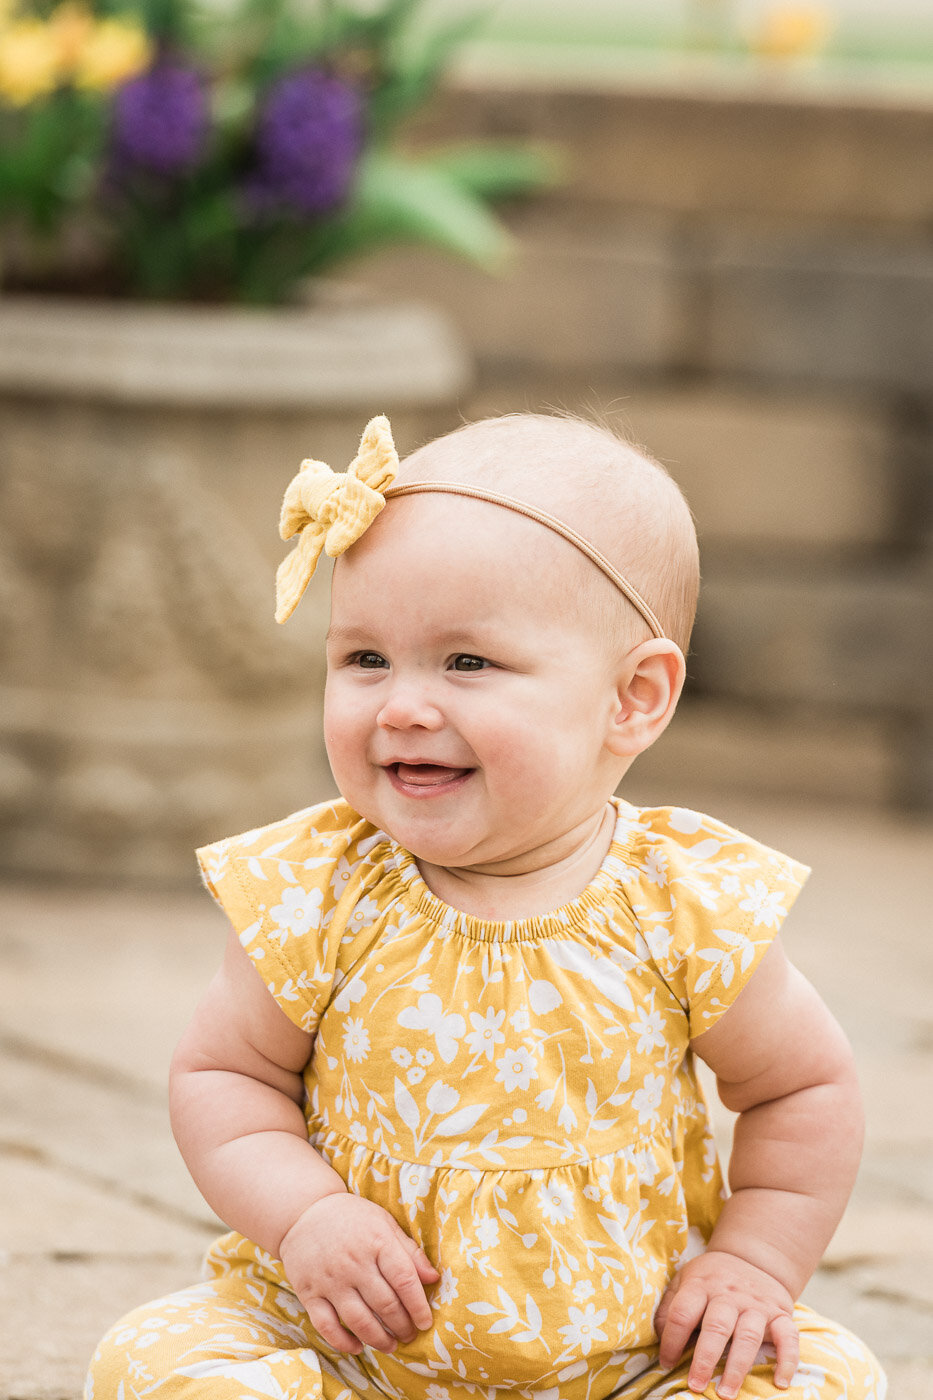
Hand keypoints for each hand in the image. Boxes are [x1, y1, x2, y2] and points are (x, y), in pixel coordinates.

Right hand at [279, 1193, 438, 1354]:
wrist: (303, 1212)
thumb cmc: (352, 1218)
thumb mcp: (384, 1223)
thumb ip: (409, 1251)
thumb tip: (433, 1278)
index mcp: (377, 1241)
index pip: (404, 1280)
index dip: (418, 1306)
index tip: (425, 1322)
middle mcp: (354, 1263)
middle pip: (385, 1304)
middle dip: (402, 1326)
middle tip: (410, 1335)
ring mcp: (330, 1280)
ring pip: (359, 1320)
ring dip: (379, 1339)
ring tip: (391, 1346)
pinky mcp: (309, 1293)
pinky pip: (326, 1326)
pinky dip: (342, 1342)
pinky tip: (357, 1347)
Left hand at [654, 1251, 797, 1397]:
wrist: (752, 1257)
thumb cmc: (711, 1278)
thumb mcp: (685, 1281)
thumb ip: (670, 1306)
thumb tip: (657, 1336)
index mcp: (701, 1285)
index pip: (682, 1313)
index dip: (672, 1341)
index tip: (666, 1363)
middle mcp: (729, 1294)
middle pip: (716, 1327)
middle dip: (705, 1359)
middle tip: (696, 1386)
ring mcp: (756, 1303)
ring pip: (748, 1336)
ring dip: (737, 1367)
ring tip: (726, 1393)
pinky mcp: (780, 1313)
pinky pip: (788, 1337)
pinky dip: (787, 1360)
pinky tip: (780, 1382)